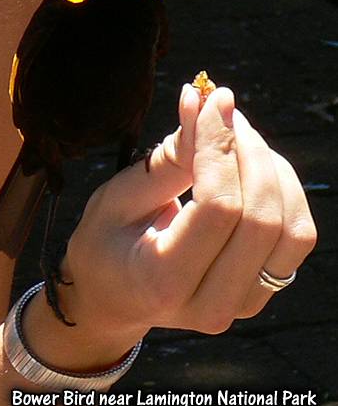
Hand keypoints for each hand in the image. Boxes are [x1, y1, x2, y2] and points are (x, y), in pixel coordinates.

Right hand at [61, 84, 316, 336]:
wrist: (116, 295)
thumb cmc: (107, 242)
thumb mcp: (118, 198)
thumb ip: (167, 158)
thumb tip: (202, 103)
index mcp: (162, 282)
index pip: (217, 208)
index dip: (220, 146)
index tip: (212, 100)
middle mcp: (210, 305)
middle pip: (261, 219)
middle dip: (249, 151)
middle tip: (224, 111)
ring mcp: (242, 304)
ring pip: (293, 229)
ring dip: (272, 169)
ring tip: (237, 139)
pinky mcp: (262, 291)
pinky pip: (297, 236)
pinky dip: (285, 191)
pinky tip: (254, 167)